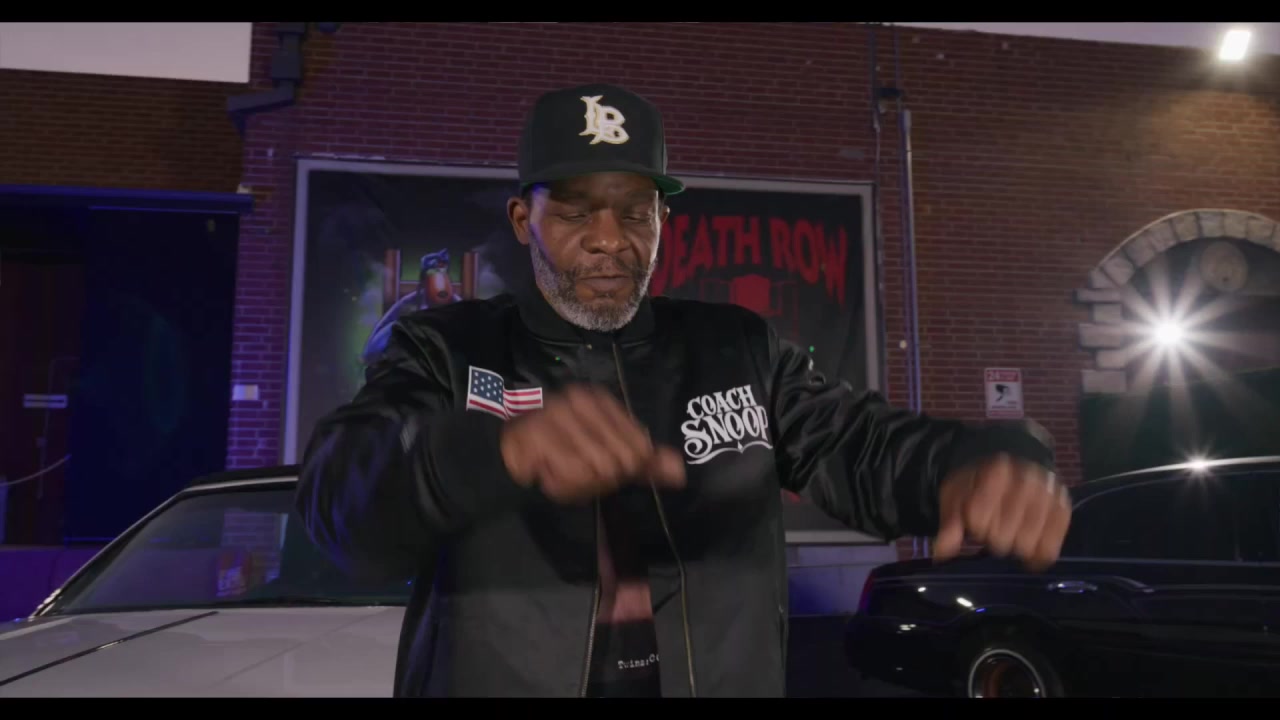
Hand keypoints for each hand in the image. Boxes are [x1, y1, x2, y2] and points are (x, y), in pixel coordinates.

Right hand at [500, 385, 685, 503]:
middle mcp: (579, 401)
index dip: (622, 471)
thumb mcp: (608, 454)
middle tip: (576, 473)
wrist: (505, 452)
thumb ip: (644, 462)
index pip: (639, 450)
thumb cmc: (560, 453)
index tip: (597, 466)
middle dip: (598, 480)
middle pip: (619, 463)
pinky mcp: (536, 438)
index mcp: (599, 400)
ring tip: (559, 472)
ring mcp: (555, 416)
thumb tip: (680, 472)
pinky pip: (568, 478)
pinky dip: (560, 486)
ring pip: (595, 472)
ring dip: (578, 485)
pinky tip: (546, 475)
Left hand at [933, 454, 1070, 571]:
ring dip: (1015, 545)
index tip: (976, 519)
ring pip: (1025, 545)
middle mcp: (1027, 480)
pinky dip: (1037, 554)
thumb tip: (941, 552)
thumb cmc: (980, 486)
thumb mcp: (957, 495)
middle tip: (996, 527)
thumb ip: (950, 522)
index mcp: (996, 471)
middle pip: (1002, 537)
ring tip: (1012, 532)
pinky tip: (1029, 548)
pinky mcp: (1063, 510)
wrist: (1013, 469)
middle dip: (994, 537)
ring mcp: (1048, 495)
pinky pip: (1050, 549)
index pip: (978, 519)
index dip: (974, 525)